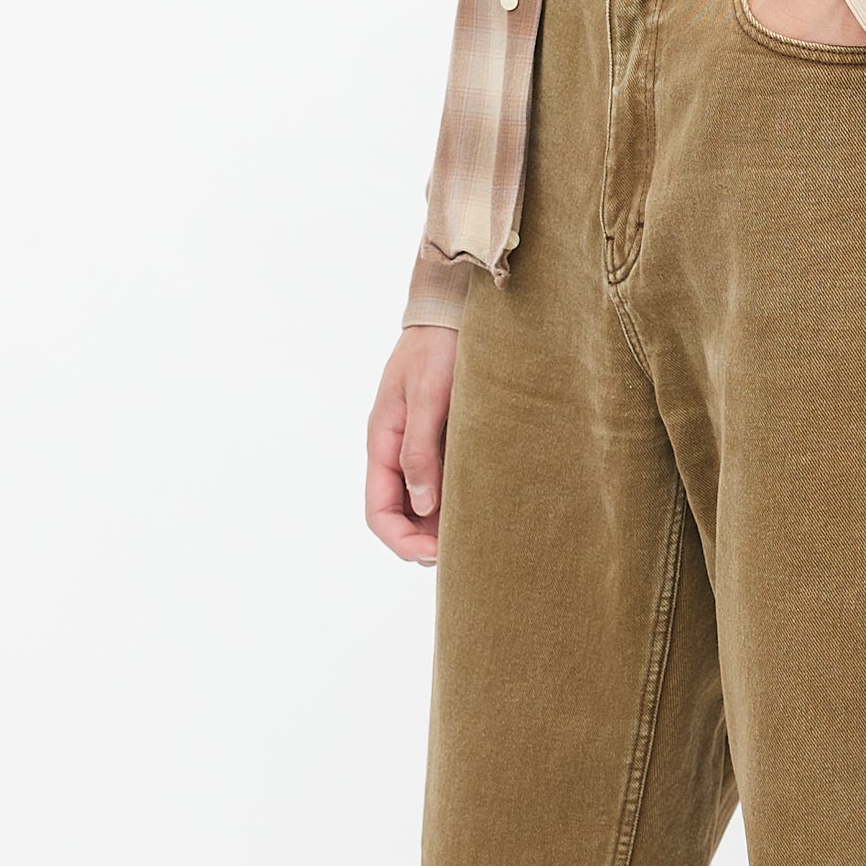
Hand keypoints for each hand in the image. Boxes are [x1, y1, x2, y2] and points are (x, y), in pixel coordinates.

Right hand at [367, 323, 457, 564]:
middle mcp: (398, 452)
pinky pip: (446, 480)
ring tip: (481, 533)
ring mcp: (421, 447)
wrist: (455, 312)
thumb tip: (421, 504)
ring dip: (445, 523)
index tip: (436, 553)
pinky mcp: (445, 439)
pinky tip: (486, 505)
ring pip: (426, 502)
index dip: (402, 541)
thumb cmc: (438, 348)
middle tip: (466, 551)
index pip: (379, 512)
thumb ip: (420, 449)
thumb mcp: (426, 397)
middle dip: (427, 540)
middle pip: (403, 515)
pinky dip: (460, 499)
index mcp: (382, 443)